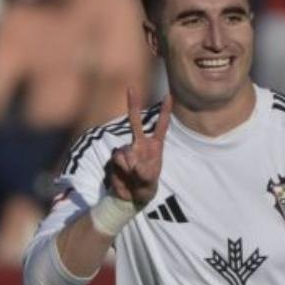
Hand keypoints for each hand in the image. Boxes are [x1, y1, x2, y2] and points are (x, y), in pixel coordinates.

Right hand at [105, 87, 171, 206]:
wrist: (129, 196)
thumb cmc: (145, 186)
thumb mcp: (150, 181)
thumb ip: (144, 172)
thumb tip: (133, 164)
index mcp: (154, 146)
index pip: (161, 125)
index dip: (165, 111)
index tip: (168, 95)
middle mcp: (140, 143)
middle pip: (135, 121)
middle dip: (133, 104)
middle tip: (131, 87)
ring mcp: (127, 149)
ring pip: (126, 151)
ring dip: (130, 166)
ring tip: (134, 176)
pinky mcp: (115, 157)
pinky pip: (118, 159)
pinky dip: (122, 169)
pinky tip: (124, 175)